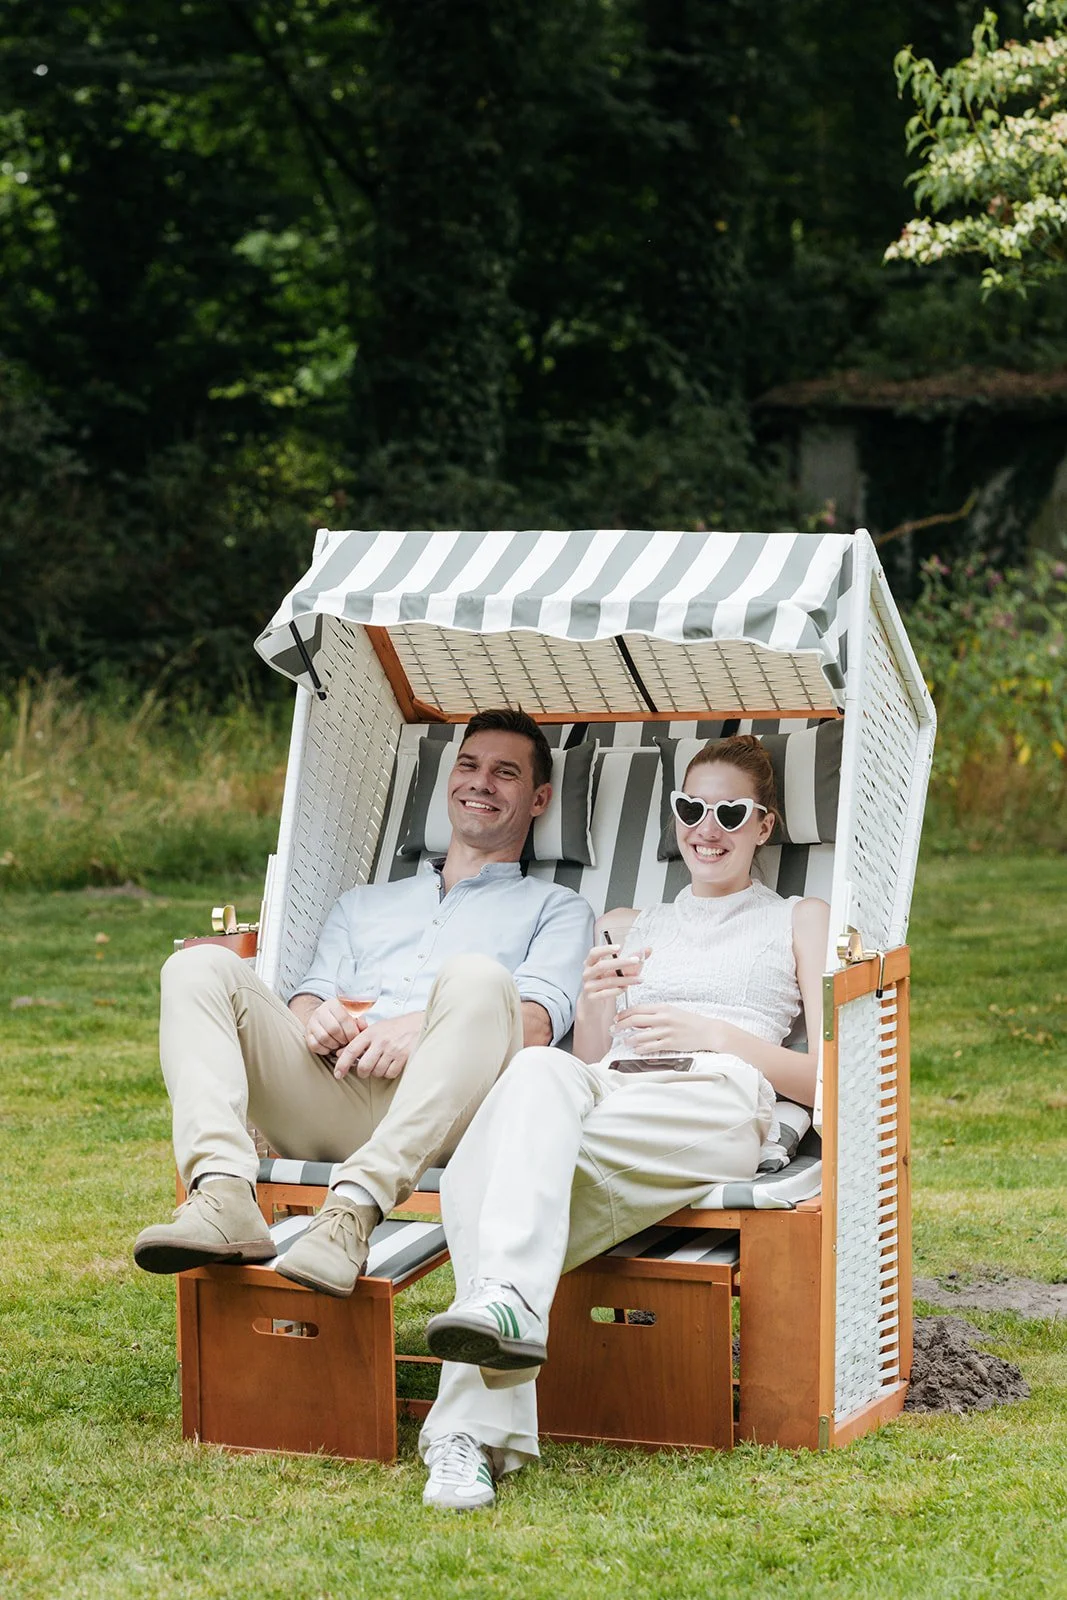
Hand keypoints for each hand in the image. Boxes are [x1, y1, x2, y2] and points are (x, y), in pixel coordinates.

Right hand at [304, 996, 364, 1056]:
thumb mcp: (353, 1016)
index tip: (355, 1038)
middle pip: (333, 1029)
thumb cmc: (343, 1019)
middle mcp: (321, 1011)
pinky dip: (324, 1049)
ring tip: (339, 1044)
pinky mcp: (307, 1034)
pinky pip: (314, 1045)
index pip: (344, 1018)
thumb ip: (360, 1022)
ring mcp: (312, 1022)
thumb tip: (363, 1027)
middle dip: (343, 1039)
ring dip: (334, 1044)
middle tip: (347, 1042)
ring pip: (323, 1037)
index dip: (351, 1031)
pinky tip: (330, 1047)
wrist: (325, 1018)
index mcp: (334, 1004)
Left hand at [333, 1011, 424, 1080]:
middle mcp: (380, 1041)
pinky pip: (390, 1073)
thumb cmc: (394, 1028)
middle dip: (363, 1072)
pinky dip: (389, 1073)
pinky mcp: (404, 1057)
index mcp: (370, 1033)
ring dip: (377, 1072)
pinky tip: (391, 1064)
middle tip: (366, 1070)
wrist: (418, 1023)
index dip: (342, 1064)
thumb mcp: (375, 1030)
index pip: (351, 1050)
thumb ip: (357, 1042)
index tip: (338, 1074)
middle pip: (364, 1067)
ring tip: (382, 1063)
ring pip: (377, 1072)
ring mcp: (393, 1049)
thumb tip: (339, 1054)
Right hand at [581, 942, 647, 1002]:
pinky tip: (625, 989)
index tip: (619, 947)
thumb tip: (648, 950)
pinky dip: (617, 990)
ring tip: (638, 979)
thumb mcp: (616, 971)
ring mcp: (588, 986)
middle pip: (602, 966)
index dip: (605, 949)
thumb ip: (631, 960)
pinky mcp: (591, 998)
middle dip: (621, 962)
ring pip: (608, 981)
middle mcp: (587, 973)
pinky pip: (605, 993)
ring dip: (626, 980)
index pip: (594, 953)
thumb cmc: (605, 982)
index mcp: (591, 963)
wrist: (594, 1003)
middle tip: (636, 961)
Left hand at [613, 1004, 727, 1054]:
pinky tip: (636, 1050)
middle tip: (614, 1030)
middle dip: (620, 1025)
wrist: (708, 1031)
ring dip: (629, 1039)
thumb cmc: (690, 1021)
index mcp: (662, 1008)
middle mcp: (663, 1018)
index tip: (616, 1018)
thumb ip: (656, 1014)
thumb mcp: (672, 1011)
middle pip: (634, 1020)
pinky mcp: (670, 1043)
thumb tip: (638, 1019)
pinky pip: (651, 1047)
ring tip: (625, 1041)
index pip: (637, 1009)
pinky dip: (641, 1049)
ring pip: (640, 1035)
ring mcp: (666, 1031)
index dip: (623, 1014)